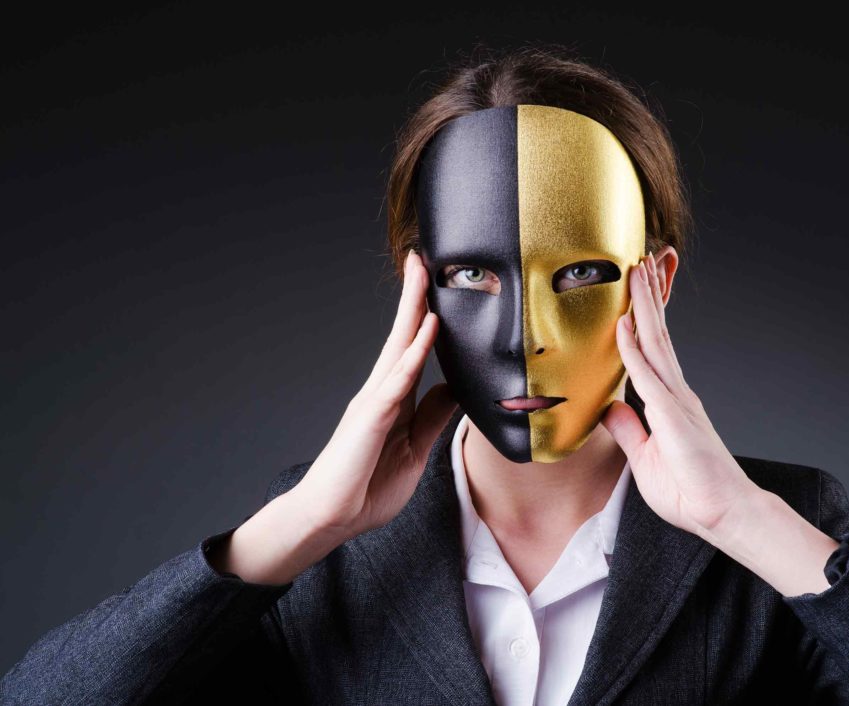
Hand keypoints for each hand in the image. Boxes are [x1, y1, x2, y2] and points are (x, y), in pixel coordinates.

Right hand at [294, 249, 456, 542]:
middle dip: (414, 296)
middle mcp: (380, 392)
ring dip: (413, 308)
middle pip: (403, 335)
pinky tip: (429, 327)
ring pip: (399, 347)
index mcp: (392, 400)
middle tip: (422, 258)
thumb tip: (455, 390)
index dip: (426, 317)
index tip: (439, 288)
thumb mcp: (414, 449)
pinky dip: (415, 352)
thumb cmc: (366, 488)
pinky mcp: (371, 419)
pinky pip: (398, 380)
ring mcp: (373, 402)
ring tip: (422, 273)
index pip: (414, 350)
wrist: (329, 520)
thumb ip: (432, 418)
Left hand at [601, 252, 759, 541]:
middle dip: (646, 296)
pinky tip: (623, 325)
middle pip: (656, 334)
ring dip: (643, 306)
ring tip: (637, 272)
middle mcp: (675, 393)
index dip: (642, 318)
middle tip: (638, 262)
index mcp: (669, 402)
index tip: (634, 290)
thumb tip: (609, 406)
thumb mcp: (645, 457)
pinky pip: (647, 376)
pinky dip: (633, 349)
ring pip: (655, 343)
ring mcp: (677, 401)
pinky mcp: (673, 417)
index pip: (651, 350)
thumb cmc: (690, 492)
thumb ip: (628, 429)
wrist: (722, 514)